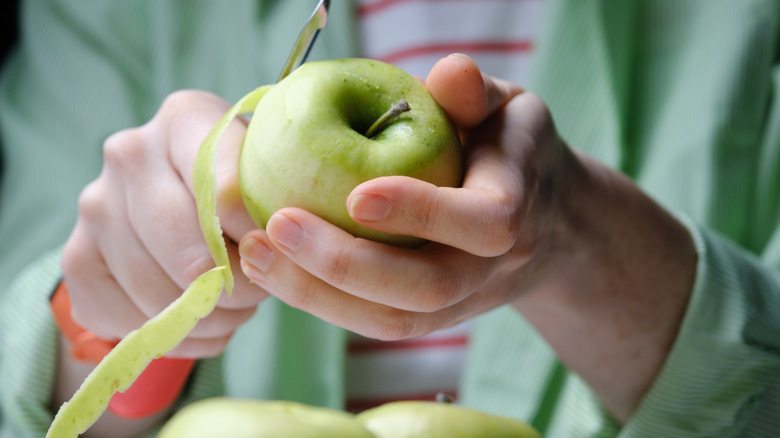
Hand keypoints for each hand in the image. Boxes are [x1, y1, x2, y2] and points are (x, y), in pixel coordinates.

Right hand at [61, 90, 266, 357]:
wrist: (177, 201)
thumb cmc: (238, 188)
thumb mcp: (263, 177)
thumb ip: (271, 202)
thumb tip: (269, 251)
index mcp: (185, 119)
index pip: (227, 192)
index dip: (258, 239)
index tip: (275, 254)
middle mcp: (130, 154)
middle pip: (191, 255)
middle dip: (235, 291)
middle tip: (256, 295)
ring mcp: (94, 205)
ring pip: (160, 295)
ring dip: (207, 319)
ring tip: (231, 309)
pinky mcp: (76, 258)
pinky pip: (128, 320)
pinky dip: (172, 337)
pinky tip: (194, 322)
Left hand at [239, 54, 696, 421]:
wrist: (547, 222)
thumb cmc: (511, 149)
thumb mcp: (506, 108)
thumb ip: (476, 93)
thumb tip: (449, 72)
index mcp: (520, 208)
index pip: (485, 223)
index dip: (423, 211)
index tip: (355, 194)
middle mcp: (493, 269)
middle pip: (427, 289)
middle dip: (347, 264)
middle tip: (276, 225)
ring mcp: (463, 301)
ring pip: (394, 320)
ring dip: (319, 294)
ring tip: (256, 254)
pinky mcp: (431, 315)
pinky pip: (376, 322)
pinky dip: (321, 301)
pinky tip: (274, 269)